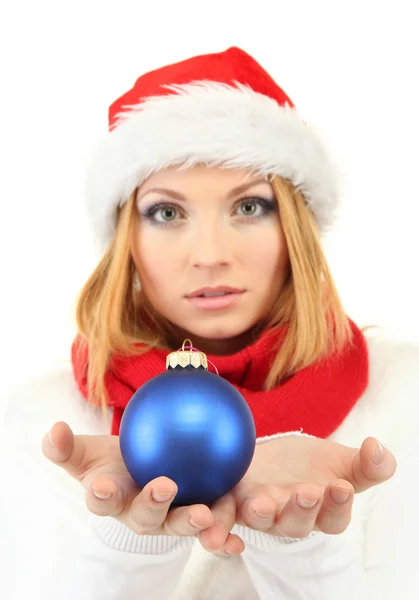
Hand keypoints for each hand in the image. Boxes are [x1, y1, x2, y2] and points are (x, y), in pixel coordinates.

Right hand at [42, 422, 243, 554]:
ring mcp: (170, 519)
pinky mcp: (198, 518)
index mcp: (112, 500)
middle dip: (153, 504)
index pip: (102, 498)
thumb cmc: (112, 461)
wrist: (142, 468)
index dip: (101, 494)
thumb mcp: (88, 452)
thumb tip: (52, 431)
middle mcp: (140, 516)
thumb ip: (66, 447)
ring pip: (181, 523)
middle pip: (146, 516)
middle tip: (164, 486)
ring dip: (192, 522)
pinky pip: (212, 527)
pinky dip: (224, 537)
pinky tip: (238, 539)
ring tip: (205, 515)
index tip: (102, 485)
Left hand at [199, 435, 396, 545]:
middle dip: (302, 508)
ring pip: (258, 521)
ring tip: (260, 504)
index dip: (338, 505)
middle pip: (296, 523)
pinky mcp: (229, 500)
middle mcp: (288, 518)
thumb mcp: (341, 461)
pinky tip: (207, 524)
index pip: (334, 517)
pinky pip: (220, 519)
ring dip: (259, 514)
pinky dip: (215, 526)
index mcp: (320, 511)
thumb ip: (367, 464)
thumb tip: (377, 448)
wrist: (272, 456)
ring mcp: (257, 511)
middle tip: (308, 490)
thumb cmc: (310, 464)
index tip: (341, 486)